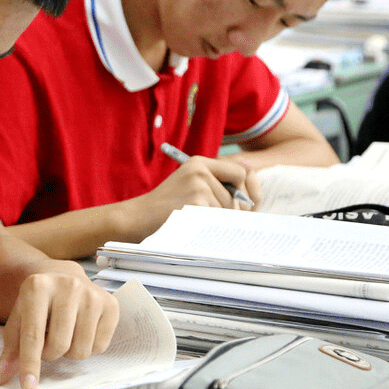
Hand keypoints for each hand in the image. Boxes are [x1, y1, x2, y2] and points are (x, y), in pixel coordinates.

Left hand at [0, 263, 118, 388]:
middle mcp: (67, 285)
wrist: (62, 277)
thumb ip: (9, 352)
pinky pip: (100, 347)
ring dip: (69, 352)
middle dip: (50, 354)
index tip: (28, 387)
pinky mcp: (110, 304)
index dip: (30, 365)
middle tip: (47, 342)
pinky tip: (81, 329)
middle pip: (59, 345)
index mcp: (37, 286)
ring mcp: (91, 294)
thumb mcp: (19, 321)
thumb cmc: (37, 303)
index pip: (32, 335)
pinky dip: (89, 346)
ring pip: (81, 350)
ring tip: (64, 333)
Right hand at [126, 156, 258, 238]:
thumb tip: (252, 196)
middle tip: (216, 221)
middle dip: (233, 212)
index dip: (250, 191)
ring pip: (229, 209)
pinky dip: (211, 226)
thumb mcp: (189, 187)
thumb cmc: (165, 208)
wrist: (137, 217)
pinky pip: (219, 218)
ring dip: (218, 221)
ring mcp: (198, 185)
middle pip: (239, 195)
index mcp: (200, 163)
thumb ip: (216, 186)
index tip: (250, 207)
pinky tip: (194, 226)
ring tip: (195, 222)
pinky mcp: (196, 201)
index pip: (242, 172)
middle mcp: (201, 169)